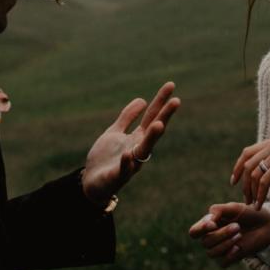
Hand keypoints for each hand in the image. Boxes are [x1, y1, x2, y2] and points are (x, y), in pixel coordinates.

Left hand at [82, 82, 179, 204]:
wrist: (92, 183)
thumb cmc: (106, 158)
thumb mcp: (115, 132)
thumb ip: (127, 117)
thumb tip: (142, 99)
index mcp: (137, 138)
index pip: (152, 116)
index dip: (161, 101)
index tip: (171, 85)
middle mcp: (138, 150)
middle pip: (154, 131)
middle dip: (165, 116)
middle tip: (176, 101)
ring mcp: (130, 163)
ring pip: (143, 150)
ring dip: (151, 138)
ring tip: (158, 124)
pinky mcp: (117, 177)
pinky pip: (124, 170)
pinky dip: (127, 163)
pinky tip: (128, 153)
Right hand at [188, 202, 269, 267]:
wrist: (265, 225)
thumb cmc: (247, 214)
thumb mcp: (234, 208)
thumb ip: (218, 210)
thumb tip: (209, 220)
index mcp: (208, 225)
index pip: (194, 232)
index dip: (200, 229)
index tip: (213, 223)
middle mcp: (211, 238)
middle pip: (205, 242)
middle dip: (221, 234)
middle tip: (237, 226)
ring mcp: (219, 250)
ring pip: (212, 253)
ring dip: (226, 243)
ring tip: (239, 234)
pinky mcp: (229, 259)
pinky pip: (222, 262)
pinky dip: (229, 255)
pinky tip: (238, 247)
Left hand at [230, 137, 269, 209]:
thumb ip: (266, 162)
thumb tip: (247, 170)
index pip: (247, 152)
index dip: (238, 167)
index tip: (234, 182)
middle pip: (249, 163)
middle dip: (244, 183)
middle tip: (245, 198)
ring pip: (255, 173)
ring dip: (252, 191)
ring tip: (253, 203)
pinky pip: (264, 181)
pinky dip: (260, 195)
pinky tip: (259, 204)